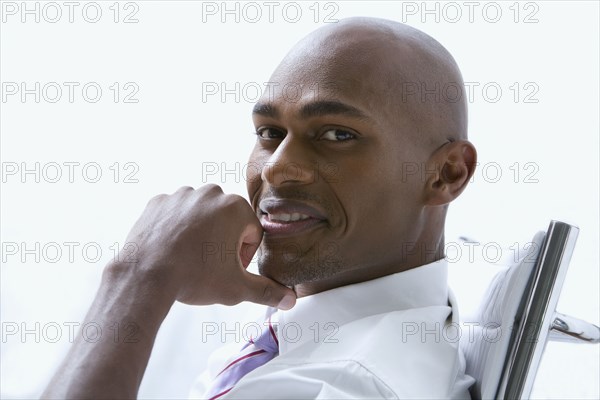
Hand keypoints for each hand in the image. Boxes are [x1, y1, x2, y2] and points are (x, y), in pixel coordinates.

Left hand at [112, 184, 295, 308]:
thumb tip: (290, 298)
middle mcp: (210, 194)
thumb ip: (267, 291)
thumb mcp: (236, 288)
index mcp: (235, 208)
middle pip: (227, 221)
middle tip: (209, 265)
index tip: (228, 268)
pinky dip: (176, 228)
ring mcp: (182, 195)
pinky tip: (172, 249)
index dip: (243, 256)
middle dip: (223, 241)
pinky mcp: (159, 202)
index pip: (252, 233)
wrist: (145, 276)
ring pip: (201, 215)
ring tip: (189, 258)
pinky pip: (176, 214)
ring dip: (200, 233)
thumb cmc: (193, 277)